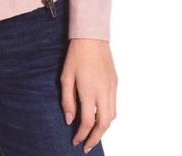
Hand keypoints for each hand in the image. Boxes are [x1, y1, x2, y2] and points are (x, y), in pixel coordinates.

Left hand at [60, 39, 116, 153]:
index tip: (75, 141)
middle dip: (96, 138)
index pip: (88, 121)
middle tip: (87, 146)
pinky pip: (114, 105)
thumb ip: (67, 100)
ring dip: (103, 128)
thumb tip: (69, 119)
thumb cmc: (76, 55)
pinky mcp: (115, 83)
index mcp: (89, 90)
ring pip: (112, 116)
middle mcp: (103, 91)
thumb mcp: (66, 76)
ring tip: (92, 133)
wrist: (92, 37)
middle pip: (104, 124)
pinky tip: (99, 116)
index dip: (82, 135)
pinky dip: (108, 115)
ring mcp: (112, 87)